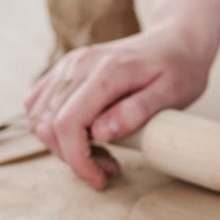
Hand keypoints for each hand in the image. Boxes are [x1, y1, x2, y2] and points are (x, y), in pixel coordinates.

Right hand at [24, 20, 216, 188]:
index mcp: (106, 72)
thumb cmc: (180, 69)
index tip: (100, 180)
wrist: (176, 40)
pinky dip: (53, 127)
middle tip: (109, 167)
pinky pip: (39, 103)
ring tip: (101, 153)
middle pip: (48, 124)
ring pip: (39, 117)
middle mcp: (79, 65)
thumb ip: (137, 111)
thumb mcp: (172, 94)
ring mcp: (68, 65)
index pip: (67, 124)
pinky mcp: (65, 69)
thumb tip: (101, 133)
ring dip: (62, 145)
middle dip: (73, 158)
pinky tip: (86, 136)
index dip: (78, 160)